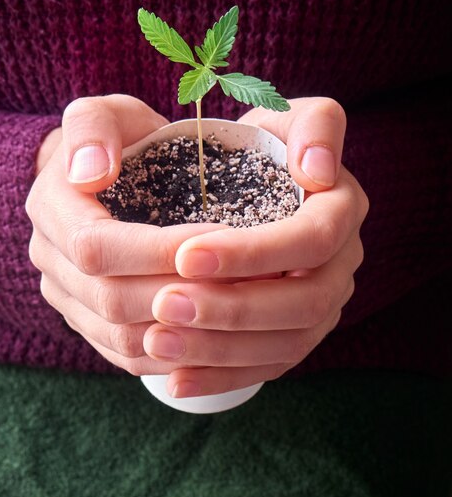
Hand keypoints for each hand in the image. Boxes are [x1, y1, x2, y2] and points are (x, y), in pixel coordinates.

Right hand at [26, 95, 223, 374]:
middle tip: (243, 282)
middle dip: (181, 293)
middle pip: (111, 300)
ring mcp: (70, 300)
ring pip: (122, 337)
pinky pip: (129, 355)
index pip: (96, 247)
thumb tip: (91, 173)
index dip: (158, 250)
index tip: (220, 236)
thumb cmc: (120, 142)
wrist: (110, 178)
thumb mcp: (108, 115)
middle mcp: (51, 263)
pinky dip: (175, 353)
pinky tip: (217, 335)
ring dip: (184, 331)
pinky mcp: (92, 324)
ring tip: (239, 310)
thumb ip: (92, 127)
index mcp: (51, 211)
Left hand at [143, 98, 368, 396]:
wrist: (238, 187)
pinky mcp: (292, 336)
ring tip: (157, 341)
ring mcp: (319, 306)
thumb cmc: (249, 146)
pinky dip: (219, 377)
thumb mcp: (279, 115)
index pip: (311, 238)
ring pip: (284, 346)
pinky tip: (174, 380)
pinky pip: (266, 369)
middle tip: (163, 303)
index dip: (252, 252)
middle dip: (233, 307)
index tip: (185, 253)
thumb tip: (317, 172)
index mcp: (340, 209)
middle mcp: (340, 264)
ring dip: (219, 349)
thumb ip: (311, 123)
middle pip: (304, 303)